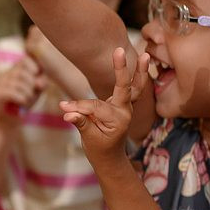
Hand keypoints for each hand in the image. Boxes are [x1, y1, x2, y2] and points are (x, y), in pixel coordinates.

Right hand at [0, 54, 44, 120]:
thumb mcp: (37, 90)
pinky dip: (21, 98)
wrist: (11, 120)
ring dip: (28, 93)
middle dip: (32, 84)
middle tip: (32, 94)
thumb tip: (39, 82)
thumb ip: (41, 82)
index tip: (37, 79)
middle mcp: (5, 74)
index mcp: (14, 69)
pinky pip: (12, 93)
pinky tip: (22, 103)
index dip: (35, 68)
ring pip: (18, 83)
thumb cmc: (25, 102)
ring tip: (28, 100)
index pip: (25, 59)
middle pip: (23, 72)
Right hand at [60, 47, 149, 161]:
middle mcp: (125, 111)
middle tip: (119, 50)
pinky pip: (133, 89)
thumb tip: (67, 112)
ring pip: (135, 87)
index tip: (64, 108)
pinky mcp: (123, 103)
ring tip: (145, 54)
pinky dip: (138, 77)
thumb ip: (80, 123)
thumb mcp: (88, 138)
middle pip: (124, 88)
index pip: (96, 107)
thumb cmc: (99, 149)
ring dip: (140, 70)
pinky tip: (143, 61)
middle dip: (121, 69)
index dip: (79, 106)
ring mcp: (126, 107)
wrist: (110, 158)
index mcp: (118, 120)